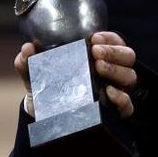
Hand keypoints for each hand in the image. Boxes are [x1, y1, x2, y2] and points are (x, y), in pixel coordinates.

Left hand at [14, 31, 136, 118]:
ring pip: (130, 77)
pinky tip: (108, 92)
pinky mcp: (114, 112)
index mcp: (98, 58)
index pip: (115, 42)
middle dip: (113, 51)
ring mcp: (115, 91)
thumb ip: (29, 62)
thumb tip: (27, 48)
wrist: (44, 118)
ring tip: (98, 66)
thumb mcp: (37, 75)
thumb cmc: (47, 89)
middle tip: (95, 52)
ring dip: (116, 70)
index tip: (94, 38)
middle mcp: (112, 73)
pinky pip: (127, 105)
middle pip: (128, 56)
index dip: (109, 38)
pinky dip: (121, 98)